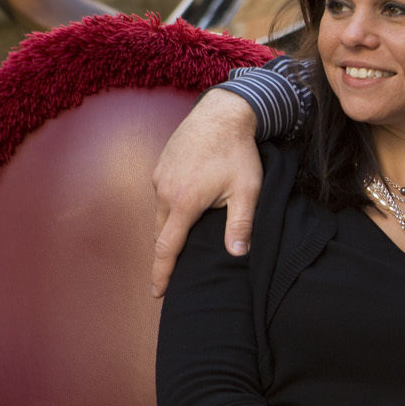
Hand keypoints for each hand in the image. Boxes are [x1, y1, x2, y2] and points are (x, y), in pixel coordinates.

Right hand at [152, 90, 262, 294]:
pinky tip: (186, 206)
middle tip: (173, 272)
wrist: (223, 112)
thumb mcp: (247, 191)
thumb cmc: (237, 152)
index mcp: (183, 203)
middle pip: (162, 233)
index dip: (162, 273)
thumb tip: (237, 254)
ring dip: (171, 227)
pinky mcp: (161, 165)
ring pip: (162, 213)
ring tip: (183, 240)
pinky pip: (162, 194)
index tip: (157, 293)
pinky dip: (171, 206)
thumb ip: (240, 225)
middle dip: (166, 253)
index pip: (167, 248)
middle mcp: (164, 191)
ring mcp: (159, 176)